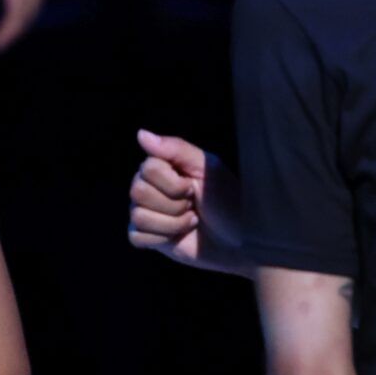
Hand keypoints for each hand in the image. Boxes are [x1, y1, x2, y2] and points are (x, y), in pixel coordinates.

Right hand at [128, 127, 247, 274]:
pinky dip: (161, 238)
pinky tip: (177, 236)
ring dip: (172, 223)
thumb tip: (141, 134)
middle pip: (138, 191)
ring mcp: (147, 212)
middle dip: (173, 204)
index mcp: (163, 166)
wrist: (239, 240)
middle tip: (193, 205)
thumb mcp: (208, 168)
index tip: (193, 187)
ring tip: (190, 221)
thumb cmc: (228, 200)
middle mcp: (150, 186)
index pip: (147, 169)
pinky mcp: (147, 237)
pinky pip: (136, 237)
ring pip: (138, 216)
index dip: (173, 184)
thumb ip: (175, 148)